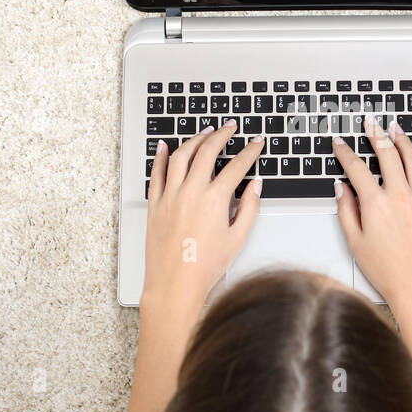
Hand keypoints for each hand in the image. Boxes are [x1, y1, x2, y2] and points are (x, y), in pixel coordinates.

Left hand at [140, 120, 264, 325]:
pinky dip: (161, 156)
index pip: (237, 166)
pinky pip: (156, 173)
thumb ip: (249, 208)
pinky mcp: (155, 204)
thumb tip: (254, 186)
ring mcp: (170, 196)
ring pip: (181, 156)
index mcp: (214, 200)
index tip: (256, 143)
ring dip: (195, 139)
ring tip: (205, 132)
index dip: (250, 151)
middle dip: (222, 135)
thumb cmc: (205, 267)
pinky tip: (165, 146)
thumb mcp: (237, 238)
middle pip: (208, 151)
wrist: (175, 284)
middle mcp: (191, 192)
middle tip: (230, 128)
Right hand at [332, 115, 411, 317]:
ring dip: (403, 141)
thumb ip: (346, 211)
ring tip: (395, 129)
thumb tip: (341, 188)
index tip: (339, 144)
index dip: (345, 153)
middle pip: (387, 155)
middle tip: (370, 124)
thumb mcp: (355, 242)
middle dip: (375, 135)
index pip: (356, 169)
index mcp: (376, 204)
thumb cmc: (387, 271)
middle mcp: (400, 197)